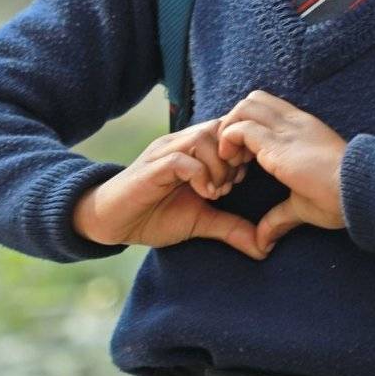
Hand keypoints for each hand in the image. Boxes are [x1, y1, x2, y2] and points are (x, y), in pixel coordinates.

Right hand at [71, 119, 264, 259]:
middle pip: (221, 127)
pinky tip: (205, 194)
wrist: (111, 222)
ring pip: (204, 137)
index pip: (228, 129)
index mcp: (194, 150)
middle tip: (232, 185)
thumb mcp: (201, 221)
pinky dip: (200, 174)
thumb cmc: (154, 216)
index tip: (244, 178)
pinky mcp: (151, 168)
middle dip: (234, 156)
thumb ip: (231, 227)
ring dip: (219, 166)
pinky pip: (181, 159)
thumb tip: (263, 248)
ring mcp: (165, 152)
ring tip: (217, 191)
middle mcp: (180, 143)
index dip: (243, 150)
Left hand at [216, 90, 347, 252]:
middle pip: (253, 100)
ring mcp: (285, 130)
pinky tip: (235, 165)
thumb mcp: (302, 204)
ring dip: (230, 129)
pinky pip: (241, 128)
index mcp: (303, 130)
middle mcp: (293, 123)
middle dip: (235, 122)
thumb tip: (263, 243)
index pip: (268, 108)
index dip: (249, 128)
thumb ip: (279, 217)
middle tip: (235, 155)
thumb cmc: (339, 198)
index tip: (245, 159)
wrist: (360, 191)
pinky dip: (229, 141)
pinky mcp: (277, 144)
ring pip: (245, 107)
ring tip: (232, 160)